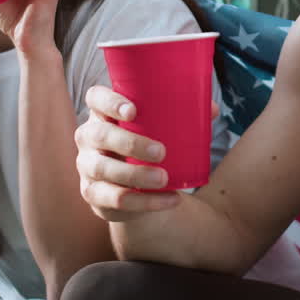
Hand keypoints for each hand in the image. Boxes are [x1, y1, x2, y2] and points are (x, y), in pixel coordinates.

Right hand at [74, 85, 181, 220]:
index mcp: (103, 113)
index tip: (133, 110)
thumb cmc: (147, 144)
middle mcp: (89, 137)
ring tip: (164, 179)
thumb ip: (184, 116)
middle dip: (129, 142)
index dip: (109, 101)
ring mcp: (87, 166)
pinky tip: (170, 200)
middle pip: (99, 134)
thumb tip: (212, 110)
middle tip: (162, 151)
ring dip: (135, 175)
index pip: (95, 98)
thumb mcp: (159, 128)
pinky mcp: (94, 194)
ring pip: (103, 169)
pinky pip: (115, 199)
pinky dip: (145, 202)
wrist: (135, 187)